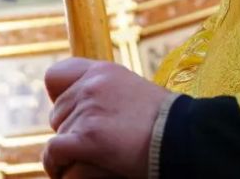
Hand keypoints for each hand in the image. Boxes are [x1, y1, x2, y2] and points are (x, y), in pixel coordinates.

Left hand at [42, 58, 172, 178]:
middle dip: (68, 129)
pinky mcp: (88, 136)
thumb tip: (88, 109)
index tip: (71, 113)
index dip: (59, 97)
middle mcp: (92, 85)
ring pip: (58, 133)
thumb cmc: (167, 123)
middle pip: (58, 111)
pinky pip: (55, 151)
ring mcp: (89, 109)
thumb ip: (110, 94)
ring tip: (83, 160)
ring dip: (68, 150)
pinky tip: (61, 170)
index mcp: (103, 71)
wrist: (185, 138)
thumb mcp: (135, 93)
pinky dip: (55, 164)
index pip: (56, 76)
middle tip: (85, 145)